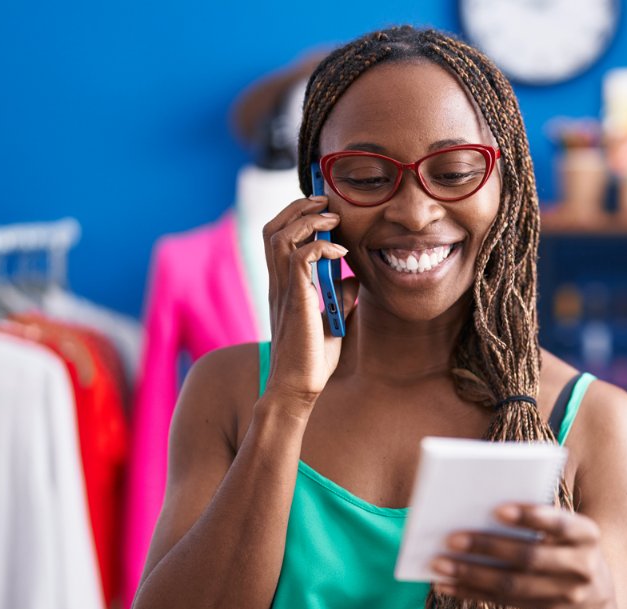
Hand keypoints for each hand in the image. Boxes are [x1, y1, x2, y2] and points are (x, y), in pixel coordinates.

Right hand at [261, 195, 359, 409]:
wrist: (297, 387)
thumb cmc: (311, 360)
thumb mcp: (331, 322)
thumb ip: (339, 297)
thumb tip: (353, 278)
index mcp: (282, 286)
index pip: (277, 237)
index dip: (295, 216)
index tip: (321, 210)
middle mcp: (278, 284)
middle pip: (273, 228)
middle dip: (299, 208)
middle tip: (325, 202)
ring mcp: (283, 291)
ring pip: (281, 236)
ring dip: (308, 220)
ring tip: (333, 217)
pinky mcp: (296, 300)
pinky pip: (301, 258)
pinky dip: (321, 247)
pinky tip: (340, 253)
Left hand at [430, 504, 614, 608]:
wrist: (596, 594)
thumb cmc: (567, 545)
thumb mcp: (568, 530)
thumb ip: (539, 518)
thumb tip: (481, 511)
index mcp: (588, 534)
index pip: (560, 523)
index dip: (530, 517)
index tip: (497, 509)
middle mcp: (582, 566)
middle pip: (530, 557)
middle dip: (488, 547)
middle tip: (451, 538)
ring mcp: (566, 594)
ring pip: (512, 585)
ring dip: (472, 574)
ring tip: (439, 563)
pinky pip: (504, 602)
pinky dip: (472, 592)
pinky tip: (447, 584)